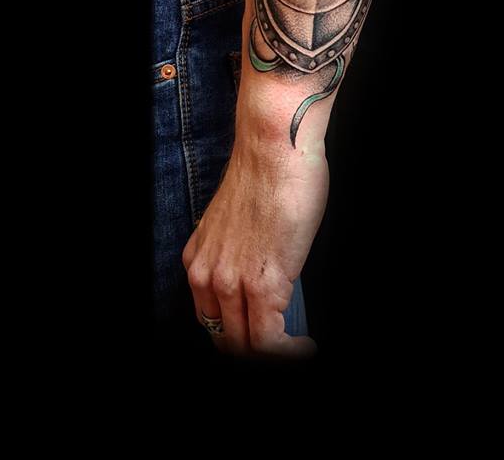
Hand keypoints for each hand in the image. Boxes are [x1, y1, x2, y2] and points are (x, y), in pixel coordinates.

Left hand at [182, 130, 328, 357]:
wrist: (275, 148)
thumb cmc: (269, 174)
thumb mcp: (241, 224)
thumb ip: (244, 255)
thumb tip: (269, 277)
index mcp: (198, 260)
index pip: (211, 319)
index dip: (239, 334)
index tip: (264, 333)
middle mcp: (207, 275)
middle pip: (225, 339)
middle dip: (254, 350)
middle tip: (284, 343)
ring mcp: (232, 283)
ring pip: (245, 347)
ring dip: (275, 354)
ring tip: (298, 348)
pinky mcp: (264, 286)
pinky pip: (268, 343)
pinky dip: (288, 352)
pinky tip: (305, 347)